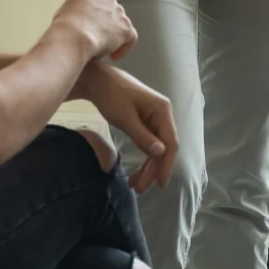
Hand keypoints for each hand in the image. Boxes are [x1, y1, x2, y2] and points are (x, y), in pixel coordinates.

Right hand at [51, 0, 136, 62]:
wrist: (73, 36)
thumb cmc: (63, 27)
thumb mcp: (64, 10)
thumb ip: (75, 10)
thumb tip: (76, 20)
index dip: (94, 12)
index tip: (90, 23)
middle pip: (110, 9)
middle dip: (106, 22)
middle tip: (97, 36)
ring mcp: (118, 11)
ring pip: (121, 23)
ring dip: (114, 35)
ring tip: (103, 48)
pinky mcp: (125, 27)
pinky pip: (130, 37)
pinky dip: (123, 47)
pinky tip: (113, 56)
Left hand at [73, 60, 177, 191]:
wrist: (97, 80)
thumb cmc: (111, 95)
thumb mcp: (125, 118)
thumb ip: (143, 136)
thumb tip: (161, 152)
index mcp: (162, 110)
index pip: (171, 142)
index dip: (166, 164)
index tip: (160, 183)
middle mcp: (163, 115)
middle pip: (164, 148)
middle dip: (153, 169)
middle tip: (140, 188)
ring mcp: (155, 118)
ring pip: (156, 148)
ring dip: (147, 167)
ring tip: (135, 185)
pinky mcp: (145, 122)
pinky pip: (148, 143)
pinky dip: (143, 158)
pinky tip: (136, 172)